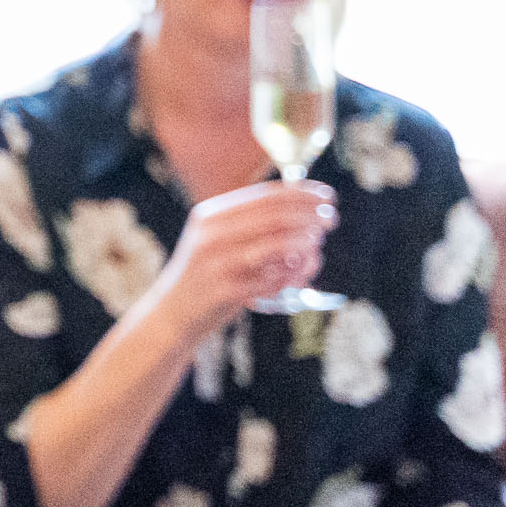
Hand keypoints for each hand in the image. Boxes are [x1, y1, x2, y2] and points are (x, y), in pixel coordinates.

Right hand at [157, 179, 336, 337]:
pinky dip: (292, 275)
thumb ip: (249, 223)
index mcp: (211, 216)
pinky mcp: (225, 291)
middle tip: (332, 219)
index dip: (301, 193)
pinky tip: (301, 274)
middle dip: (310, 214)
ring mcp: (217, 263)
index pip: (264, 196)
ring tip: (317, 246)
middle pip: (273, 216)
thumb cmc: (206, 274)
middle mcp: (211, 235)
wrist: (173, 313)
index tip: (327, 195)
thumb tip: (301, 208)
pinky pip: (271, 280)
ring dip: (305, 243)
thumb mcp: (216, 239)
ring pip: (275, 245)